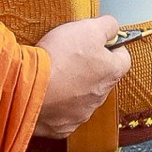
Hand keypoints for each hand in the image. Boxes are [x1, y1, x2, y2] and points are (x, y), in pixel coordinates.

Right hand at [33, 15, 129, 138]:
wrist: (28, 87)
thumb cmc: (59, 58)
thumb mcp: (88, 28)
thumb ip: (108, 26)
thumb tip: (113, 27)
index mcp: (111, 72)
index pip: (123, 58)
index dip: (112, 47)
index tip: (98, 42)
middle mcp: (101, 97)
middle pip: (101, 79)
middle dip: (90, 68)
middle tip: (70, 56)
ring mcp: (82, 114)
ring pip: (83, 98)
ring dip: (73, 87)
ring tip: (54, 75)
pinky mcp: (62, 126)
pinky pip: (64, 114)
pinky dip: (57, 104)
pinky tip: (46, 93)